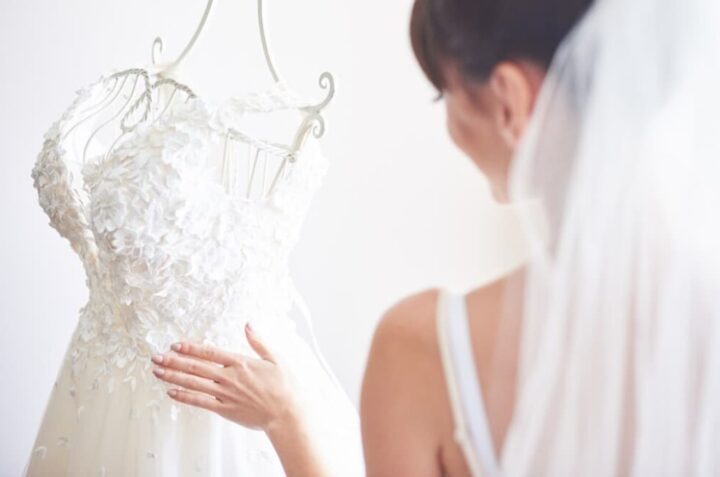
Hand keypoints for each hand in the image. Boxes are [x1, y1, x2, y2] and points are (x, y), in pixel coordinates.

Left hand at [151, 323, 299, 432]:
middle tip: (156, 357)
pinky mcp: (224, 409)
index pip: (210, 353)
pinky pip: (200, 402)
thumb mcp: (275, 359)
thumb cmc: (285, 386)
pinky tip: (171, 392)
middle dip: (174, 361)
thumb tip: (248, 324)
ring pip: (194, 383)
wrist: (286, 414)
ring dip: (173, 377)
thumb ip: (258, 342)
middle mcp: (229, 377)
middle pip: (196, 367)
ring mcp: (225, 394)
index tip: (175, 345)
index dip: (191, 348)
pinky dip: (184, 397)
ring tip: (157, 372)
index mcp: (240, 362)